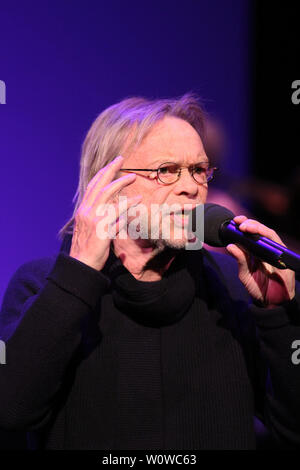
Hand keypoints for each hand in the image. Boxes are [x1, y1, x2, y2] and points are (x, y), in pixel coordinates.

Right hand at [69, 155, 140, 270]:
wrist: (81, 264)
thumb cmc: (88, 249)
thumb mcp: (91, 230)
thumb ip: (101, 218)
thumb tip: (118, 213)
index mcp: (83, 211)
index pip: (92, 187)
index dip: (102, 174)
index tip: (111, 165)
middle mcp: (86, 211)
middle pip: (98, 185)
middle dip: (109, 170)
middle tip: (120, 159)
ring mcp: (93, 219)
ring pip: (106, 194)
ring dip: (120, 182)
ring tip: (132, 176)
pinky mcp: (101, 229)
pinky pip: (117, 213)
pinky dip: (127, 204)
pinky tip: (138, 199)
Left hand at [226, 215, 295, 306]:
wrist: (271, 302)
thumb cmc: (258, 287)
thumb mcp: (245, 274)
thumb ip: (239, 260)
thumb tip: (230, 246)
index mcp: (256, 250)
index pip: (251, 233)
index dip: (244, 224)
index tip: (234, 220)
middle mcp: (267, 249)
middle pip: (260, 231)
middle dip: (251, 224)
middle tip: (240, 223)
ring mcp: (276, 253)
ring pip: (270, 235)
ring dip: (259, 229)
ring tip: (247, 228)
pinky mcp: (284, 259)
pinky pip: (278, 247)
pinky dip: (269, 242)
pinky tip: (260, 241)